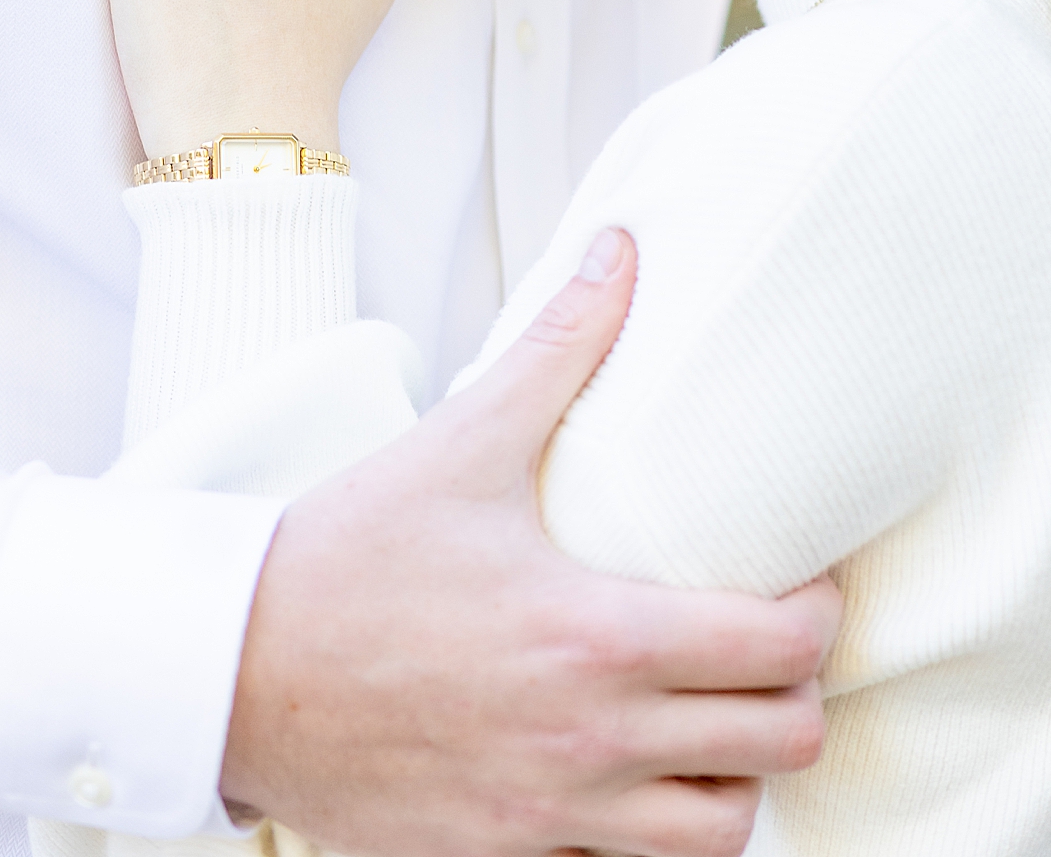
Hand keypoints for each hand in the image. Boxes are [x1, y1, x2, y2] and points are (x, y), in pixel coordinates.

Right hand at [224, 231, 837, 856]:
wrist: (230, 672)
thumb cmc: (345, 557)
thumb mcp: (462, 442)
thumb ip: (560, 346)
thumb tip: (620, 252)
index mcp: (595, 638)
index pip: (779, 651)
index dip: (820, 618)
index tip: (807, 584)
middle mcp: (589, 742)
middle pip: (778, 751)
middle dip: (797, 695)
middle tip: (773, 645)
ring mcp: (549, 817)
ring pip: (719, 834)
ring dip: (736, 776)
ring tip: (715, 717)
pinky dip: (651, 827)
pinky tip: (629, 770)